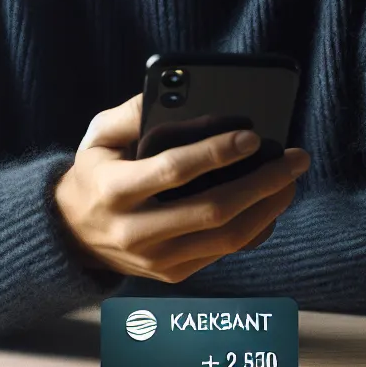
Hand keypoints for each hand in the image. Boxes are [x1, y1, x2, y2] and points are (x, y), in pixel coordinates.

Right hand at [53, 94, 309, 282]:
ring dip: (268, 206)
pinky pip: (226, 252)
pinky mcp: (173, 274)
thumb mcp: (98, 136)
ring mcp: (156, 259)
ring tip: (290, 179)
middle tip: (293, 157)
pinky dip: (258, 227)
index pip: (173, 171)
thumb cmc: (94, 173)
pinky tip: (272, 203)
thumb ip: (131, 112)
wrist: (72, 234)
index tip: (252, 136)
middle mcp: (135, 231)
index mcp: (114, 191)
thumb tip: (175, 92)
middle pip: (212, 210)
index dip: (216, 153)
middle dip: (262, 182)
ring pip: (227, 237)